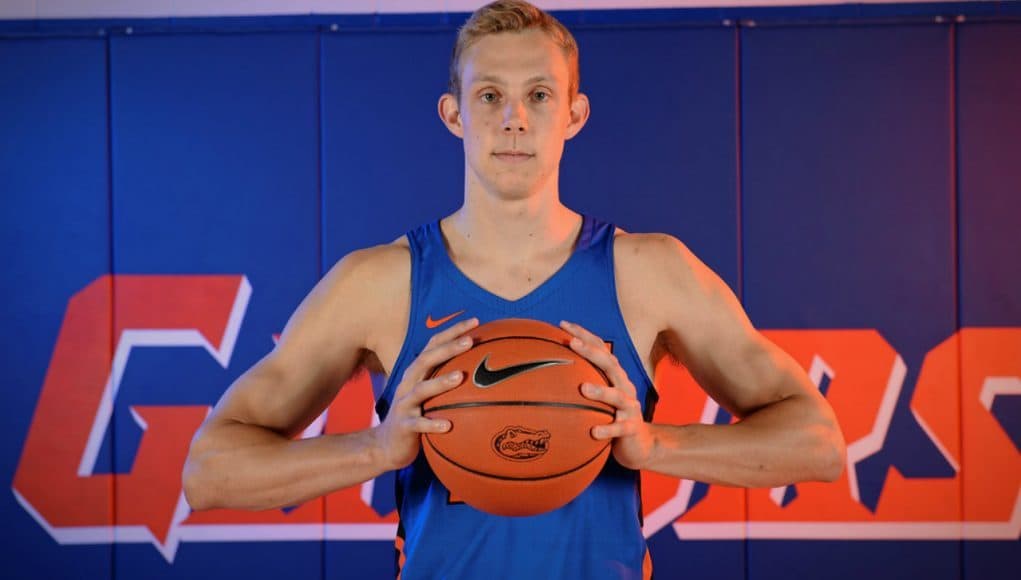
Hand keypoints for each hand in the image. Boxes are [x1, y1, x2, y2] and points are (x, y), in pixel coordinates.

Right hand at [374, 317, 478, 470]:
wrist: (387, 445)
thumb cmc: (417, 416)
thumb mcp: (430, 395)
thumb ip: (448, 380)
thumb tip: (485, 370)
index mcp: (417, 373)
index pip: (433, 345)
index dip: (452, 331)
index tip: (476, 321)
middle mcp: (408, 384)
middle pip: (426, 360)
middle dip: (447, 349)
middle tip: (470, 341)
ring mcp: (404, 405)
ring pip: (421, 390)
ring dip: (441, 382)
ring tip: (460, 376)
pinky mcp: (404, 426)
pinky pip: (418, 425)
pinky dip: (432, 424)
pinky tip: (448, 426)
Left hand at [560, 320, 653, 470]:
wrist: (638, 444)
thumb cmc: (610, 416)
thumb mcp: (596, 397)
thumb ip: (577, 382)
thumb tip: (542, 370)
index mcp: (614, 376)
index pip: (600, 349)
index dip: (584, 335)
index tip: (563, 324)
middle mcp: (623, 386)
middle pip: (610, 364)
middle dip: (592, 352)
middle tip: (572, 343)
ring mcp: (630, 407)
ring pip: (617, 396)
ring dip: (601, 391)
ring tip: (583, 388)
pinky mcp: (632, 428)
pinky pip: (620, 428)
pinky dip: (608, 429)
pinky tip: (594, 432)